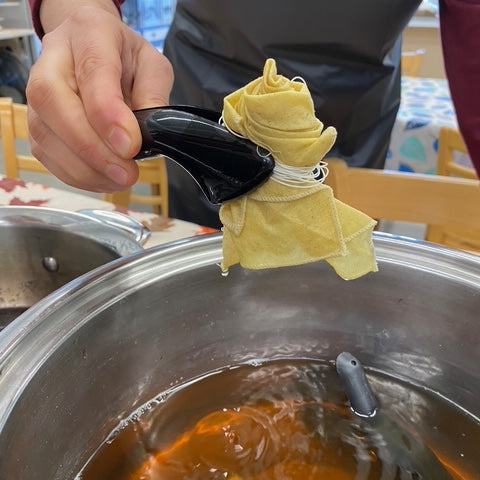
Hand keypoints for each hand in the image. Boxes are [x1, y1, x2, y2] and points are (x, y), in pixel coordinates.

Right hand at [26, 5, 172, 191]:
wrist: (93, 51)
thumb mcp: (152, 66)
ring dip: (85, 168)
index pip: (92, 71)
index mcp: (89, 33)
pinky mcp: (38, 124)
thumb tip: (146, 134)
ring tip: (120, 179)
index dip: (107, 113)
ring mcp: (38, 94)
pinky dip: (77, 175)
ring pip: (45, 134)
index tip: (130, 146)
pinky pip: (47, 155)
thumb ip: (153, 94)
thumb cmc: (124, 58)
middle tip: (126, 173)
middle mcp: (53, 59)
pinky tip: (104, 179)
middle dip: (91, 147)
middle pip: (54, 102)